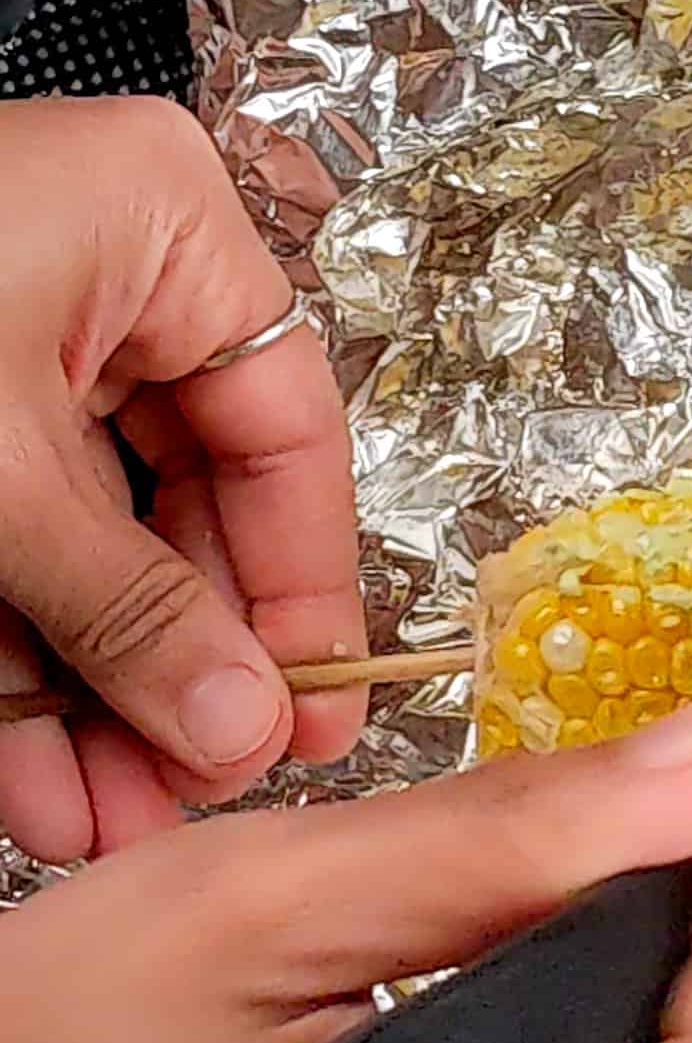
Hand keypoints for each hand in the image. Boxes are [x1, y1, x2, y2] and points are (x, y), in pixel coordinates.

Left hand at [0, 96, 365, 864]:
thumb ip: (133, 618)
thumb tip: (245, 726)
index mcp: (157, 225)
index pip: (290, 432)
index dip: (304, 589)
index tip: (311, 709)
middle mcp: (98, 273)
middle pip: (192, 504)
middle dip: (181, 673)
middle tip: (202, 783)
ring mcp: (10, 344)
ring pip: (97, 546)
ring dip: (103, 697)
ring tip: (111, 816)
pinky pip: (11, 551)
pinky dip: (21, 664)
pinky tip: (37, 775)